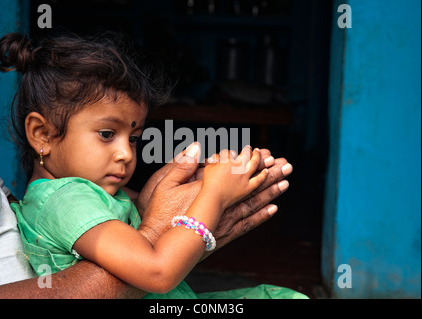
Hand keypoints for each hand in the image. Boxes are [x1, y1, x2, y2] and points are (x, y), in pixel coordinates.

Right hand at [137, 142, 292, 251]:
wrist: (157, 246)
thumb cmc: (158, 214)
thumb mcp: (162, 185)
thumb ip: (180, 166)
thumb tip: (195, 147)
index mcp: (207, 190)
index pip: (234, 172)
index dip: (251, 162)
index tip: (266, 153)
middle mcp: (220, 205)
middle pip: (250, 187)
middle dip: (270, 175)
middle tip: (287, 165)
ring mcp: (223, 222)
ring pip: (252, 204)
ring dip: (270, 192)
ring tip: (286, 182)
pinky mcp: (222, 236)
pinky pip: (246, 225)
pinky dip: (260, 216)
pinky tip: (272, 209)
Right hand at [200, 146, 268, 208]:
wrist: (212, 199)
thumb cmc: (207, 184)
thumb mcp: (207, 168)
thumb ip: (211, 159)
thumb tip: (202, 147)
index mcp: (227, 161)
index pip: (230, 152)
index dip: (231, 152)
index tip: (236, 151)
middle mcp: (237, 167)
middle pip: (246, 154)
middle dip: (248, 150)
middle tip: (251, 148)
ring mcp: (244, 177)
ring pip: (254, 164)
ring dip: (258, 157)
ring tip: (260, 154)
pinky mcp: (247, 188)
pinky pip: (258, 180)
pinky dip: (263, 175)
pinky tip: (266, 171)